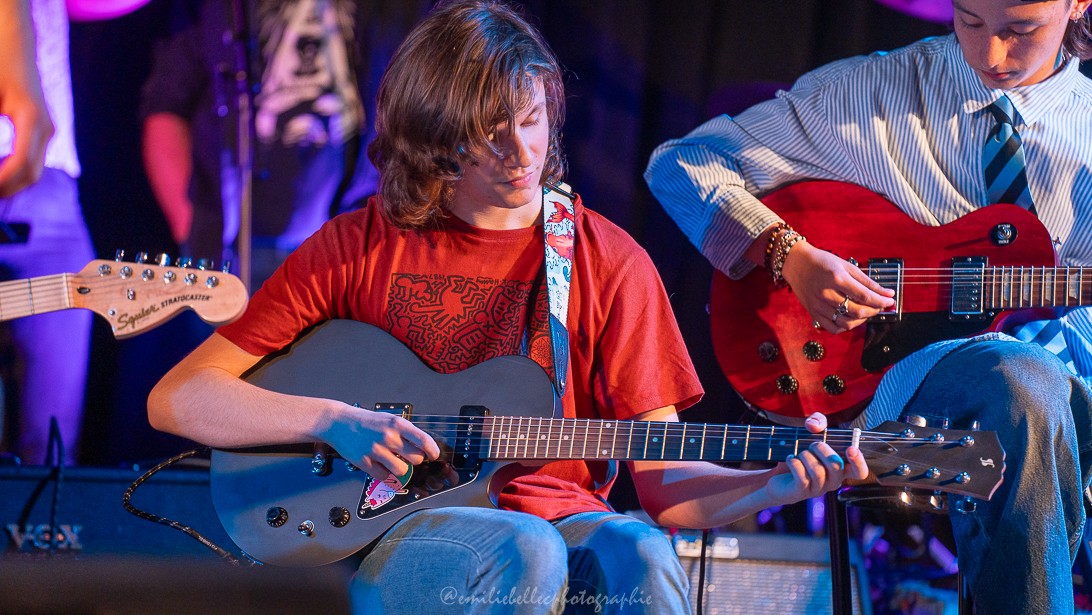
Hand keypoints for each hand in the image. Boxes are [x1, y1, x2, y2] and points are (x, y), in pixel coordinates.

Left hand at [0, 5, 53, 197]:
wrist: (14, 44)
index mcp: (32, 118)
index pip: (22, 164)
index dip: (2, 181)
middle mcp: (45, 128)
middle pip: (31, 175)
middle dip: (5, 189)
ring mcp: (46, 131)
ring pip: (32, 171)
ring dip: (9, 183)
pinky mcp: (41, 131)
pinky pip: (30, 161)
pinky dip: (12, 172)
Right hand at [323, 404, 440, 482]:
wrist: (339, 422)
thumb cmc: (366, 421)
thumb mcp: (389, 419)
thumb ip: (405, 432)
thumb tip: (423, 447)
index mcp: (397, 424)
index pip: (424, 440)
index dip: (433, 451)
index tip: (434, 455)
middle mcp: (389, 437)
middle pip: (416, 459)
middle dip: (415, 460)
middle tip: (407, 457)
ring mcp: (376, 450)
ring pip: (402, 471)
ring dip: (400, 469)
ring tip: (393, 461)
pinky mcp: (364, 462)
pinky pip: (384, 477)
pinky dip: (385, 475)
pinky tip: (380, 465)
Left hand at [765, 412, 868, 504]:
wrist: (778, 475)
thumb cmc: (801, 453)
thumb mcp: (810, 433)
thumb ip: (818, 422)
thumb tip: (814, 426)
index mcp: (841, 469)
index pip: (859, 472)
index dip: (859, 462)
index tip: (851, 448)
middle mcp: (832, 481)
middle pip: (836, 466)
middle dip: (823, 449)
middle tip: (813, 444)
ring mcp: (817, 488)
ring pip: (817, 471)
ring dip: (806, 455)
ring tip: (800, 453)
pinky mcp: (801, 492)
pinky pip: (801, 476)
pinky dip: (794, 462)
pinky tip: (790, 459)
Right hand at [781, 241, 895, 332]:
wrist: (796, 263)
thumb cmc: (822, 261)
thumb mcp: (846, 265)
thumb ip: (867, 281)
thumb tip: (886, 293)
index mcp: (837, 278)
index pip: (865, 296)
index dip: (881, 301)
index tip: (890, 300)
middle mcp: (827, 294)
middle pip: (858, 311)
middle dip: (874, 311)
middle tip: (880, 306)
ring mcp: (819, 305)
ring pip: (846, 323)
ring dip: (862, 320)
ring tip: (866, 312)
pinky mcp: (813, 313)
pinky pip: (833, 328)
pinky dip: (846, 327)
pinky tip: (851, 318)